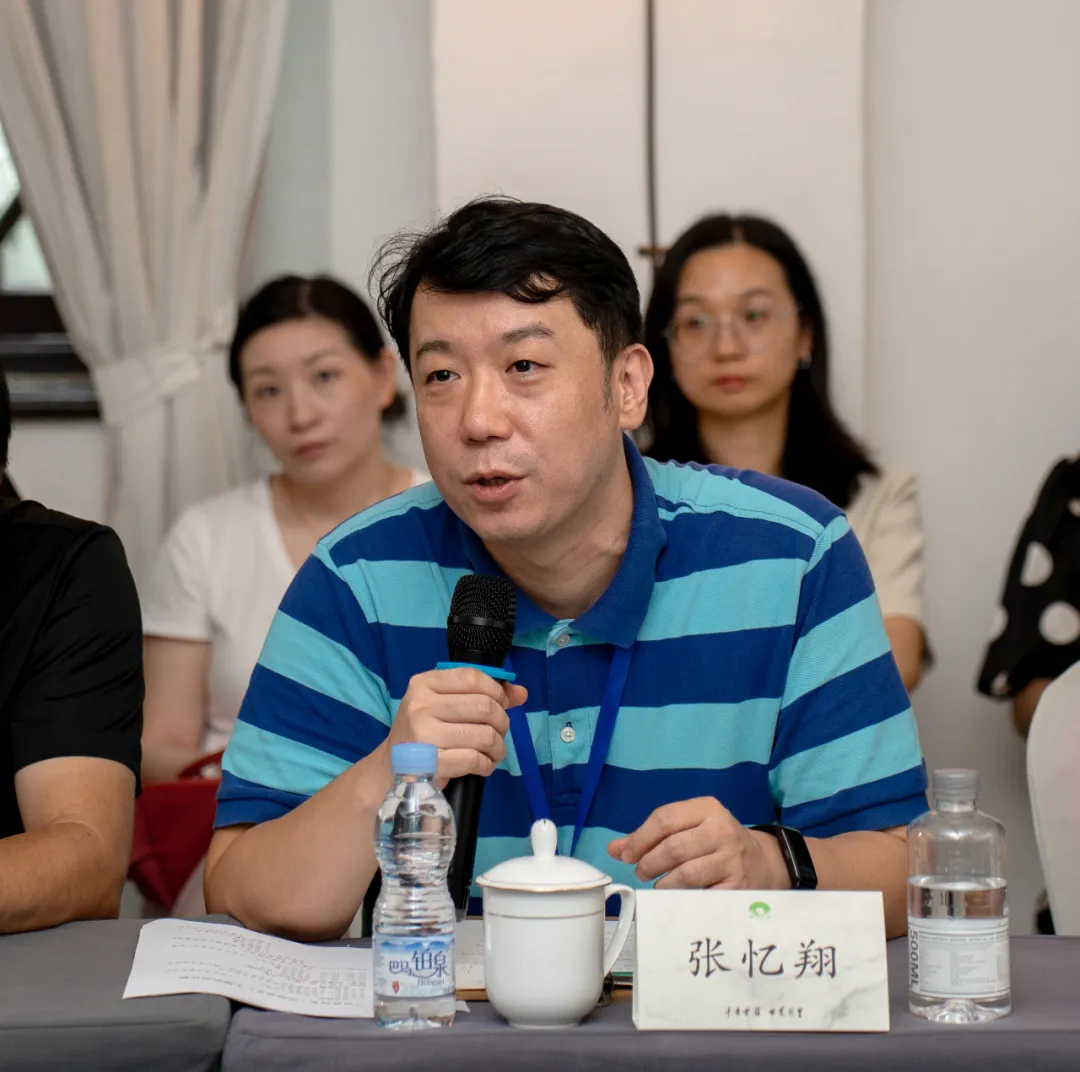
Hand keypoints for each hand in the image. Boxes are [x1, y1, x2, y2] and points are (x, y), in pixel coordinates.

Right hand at [386, 667, 527, 781]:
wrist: (390, 770)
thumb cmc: (423, 733)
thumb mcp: (443, 705)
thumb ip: (482, 694)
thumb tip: (521, 693)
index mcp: (424, 684)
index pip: (472, 677)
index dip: (496, 691)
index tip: (500, 704)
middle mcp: (421, 706)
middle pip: (484, 706)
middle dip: (501, 722)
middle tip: (498, 732)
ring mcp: (424, 735)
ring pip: (485, 735)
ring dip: (498, 747)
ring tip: (493, 751)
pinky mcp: (430, 764)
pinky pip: (475, 760)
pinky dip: (487, 764)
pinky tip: (482, 765)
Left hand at [607, 797, 787, 889]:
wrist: (765, 861)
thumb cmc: (717, 841)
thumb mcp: (690, 827)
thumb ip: (652, 835)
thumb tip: (615, 848)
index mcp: (707, 808)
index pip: (664, 818)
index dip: (640, 838)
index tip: (626, 854)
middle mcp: (722, 830)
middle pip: (673, 847)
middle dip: (648, 863)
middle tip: (641, 871)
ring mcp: (732, 859)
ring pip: (685, 874)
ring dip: (663, 884)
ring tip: (657, 885)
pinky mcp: (738, 887)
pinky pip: (702, 896)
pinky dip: (683, 900)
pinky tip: (677, 898)